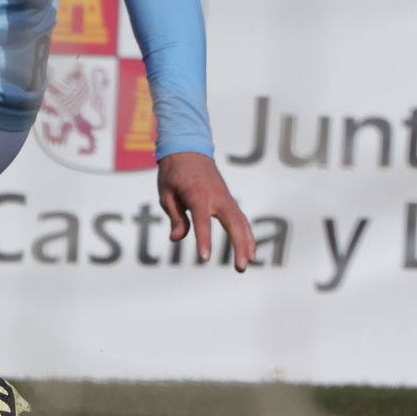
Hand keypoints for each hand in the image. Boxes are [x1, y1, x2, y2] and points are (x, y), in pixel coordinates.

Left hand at [157, 153, 255, 271]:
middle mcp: (216, 197)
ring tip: (248, 263)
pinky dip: (247, 234)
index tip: (205, 258)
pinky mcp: (228, 200)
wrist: (188, 148)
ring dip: (247, 243)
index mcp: (197, 194)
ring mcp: (225, 198)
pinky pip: (240, 219)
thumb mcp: (166, 193)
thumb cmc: (174, 172)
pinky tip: (249, 251)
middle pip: (233, 223)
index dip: (204, 239)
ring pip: (241, 222)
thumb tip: (176, 238)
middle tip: (241, 267)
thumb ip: (174, 216)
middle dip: (239, 245)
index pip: (202, 221)